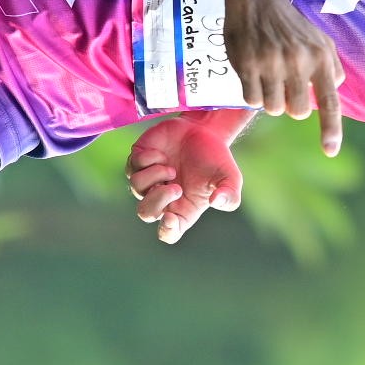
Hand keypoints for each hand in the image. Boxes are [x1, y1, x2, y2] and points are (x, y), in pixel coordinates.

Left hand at [126, 113, 245, 245]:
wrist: (204, 131)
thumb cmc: (216, 160)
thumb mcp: (231, 178)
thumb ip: (229, 194)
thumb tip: (216, 202)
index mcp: (182, 210)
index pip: (168, 233)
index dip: (166, 231)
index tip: (170, 217)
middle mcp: (161, 199)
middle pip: (145, 213)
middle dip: (157, 199)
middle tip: (175, 187)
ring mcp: (147, 180)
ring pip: (136, 186)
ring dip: (156, 175)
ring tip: (171, 168)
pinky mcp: (138, 160)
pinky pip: (134, 164)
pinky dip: (150, 158)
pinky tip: (163, 154)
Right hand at [220, 0, 343, 156]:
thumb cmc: (290, 23)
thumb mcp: (320, 40)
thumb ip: (331, 68)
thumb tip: (332, 93)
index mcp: (320, 58)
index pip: (329, 101)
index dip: (331, 129)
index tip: (330, 151)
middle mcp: (298, 62)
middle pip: (296, 111)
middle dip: (290, 104)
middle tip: (284, 83)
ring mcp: (271, 64)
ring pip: (272, 109)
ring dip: (270, 99)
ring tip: (268, 76)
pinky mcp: (247, 65)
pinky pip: (251, 100)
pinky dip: (252, 93)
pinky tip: (253, 73)